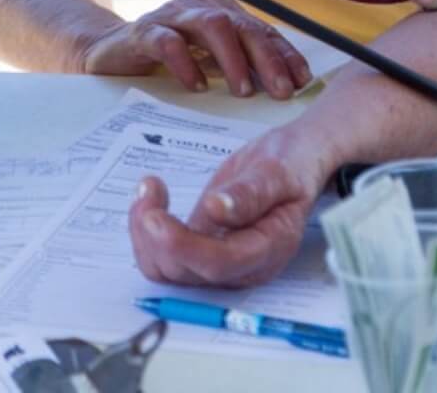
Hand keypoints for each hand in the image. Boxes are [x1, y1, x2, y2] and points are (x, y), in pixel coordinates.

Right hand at [77, 0, 311, 98]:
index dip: (284, 54)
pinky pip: (167, 41)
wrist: (107, 54)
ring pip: (211, 26)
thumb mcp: (209, 63)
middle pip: (242, 26)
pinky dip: (185, 62)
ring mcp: (171, 17)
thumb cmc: (167, 62)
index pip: (261, 30)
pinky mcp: (142, 32)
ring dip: (232, 58)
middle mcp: (201, 8)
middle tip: (282, 90)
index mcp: (222, 12)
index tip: (303, 81)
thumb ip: (240, 67)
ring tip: (244, 90)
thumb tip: (286, 87)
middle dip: (266, 58)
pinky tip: (196, 86)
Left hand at [129, 127, 329, 287]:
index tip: (154, 216)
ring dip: (144, 233)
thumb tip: (216, 209)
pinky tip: (150, 196)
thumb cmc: (291, 166)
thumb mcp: (278, 171)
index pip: (220, 263)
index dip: (183, 247)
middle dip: (155, 236)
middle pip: (186, 272)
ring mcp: (218, 262)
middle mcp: (242, 267)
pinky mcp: (200, 250)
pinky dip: (145, 230)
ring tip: (149, 187)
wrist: (292, 164)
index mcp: (268, 249)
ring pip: (166, 269)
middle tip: (149, 186)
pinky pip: (162, 256)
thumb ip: (250, 193)